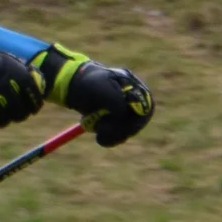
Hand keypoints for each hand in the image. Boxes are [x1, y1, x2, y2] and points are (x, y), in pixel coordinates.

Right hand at [0, 48, 44, 131]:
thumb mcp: (4, 59)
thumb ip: (22, 70)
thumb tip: (41, 86)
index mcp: (8, 67)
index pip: (30, 89)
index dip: (34, 102)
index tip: (34, 108)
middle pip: (18, 109)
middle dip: (20, 115)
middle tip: (18, 115)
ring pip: (3, 120)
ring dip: (5, 121)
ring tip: (2, 116)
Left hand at [29, 45, 152, 147]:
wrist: (74, 85)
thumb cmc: (89, 82)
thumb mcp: (101, 87)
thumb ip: (115, 99)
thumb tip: (122, 114)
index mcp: (134, 87)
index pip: (146, 107)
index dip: (137, 119)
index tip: (121, 125)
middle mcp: (134, 101)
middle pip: (138, 123)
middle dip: (121, 130)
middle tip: (103, 134)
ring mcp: (126, 112)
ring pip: (128, 131)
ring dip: (113, 135)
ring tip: (97, 131)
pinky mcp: (117, 122)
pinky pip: (119, 136)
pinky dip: (109, 139)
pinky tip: (100, 137)